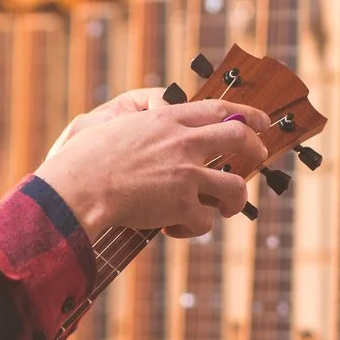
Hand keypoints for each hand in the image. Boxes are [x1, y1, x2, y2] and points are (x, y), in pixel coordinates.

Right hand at [33, 94, 273, 240]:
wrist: (78, 188)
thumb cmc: (84, 160)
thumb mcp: (116, 126)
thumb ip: (143, 126)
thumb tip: (155, 128)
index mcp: (167, 120)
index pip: (219, 110)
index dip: (246, 115)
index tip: (262, 121)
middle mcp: (183, 143)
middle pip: (240, 140)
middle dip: (256, 150)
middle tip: (259, 158)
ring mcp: (185, 174)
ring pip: (235, 187)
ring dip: (233, 201)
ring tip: (223, 208)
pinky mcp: (181, 205)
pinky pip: (205, 221)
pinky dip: (192, 229)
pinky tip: (174, 228)